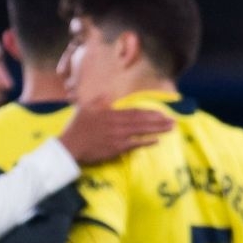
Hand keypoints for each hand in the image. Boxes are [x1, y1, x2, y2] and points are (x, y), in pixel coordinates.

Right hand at [58, 105, 172, 165]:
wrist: (69, 146)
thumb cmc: (76, 128)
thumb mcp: (85, 109)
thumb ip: (98, 101)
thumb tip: (107, 94)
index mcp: (111, 114)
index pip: (135, 112)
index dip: (150, 112)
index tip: (162, 113)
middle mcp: (117, 124)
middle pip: (142, 120)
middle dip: (159, 120)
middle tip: (173, 121)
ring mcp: (117, 136)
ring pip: (141, 131)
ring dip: (157, 129)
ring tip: (170, 128)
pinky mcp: (116, 148)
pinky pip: (134, 144)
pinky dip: (145, 142)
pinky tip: (156, 140)